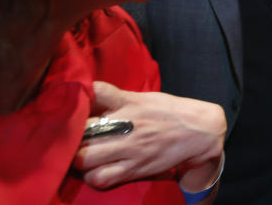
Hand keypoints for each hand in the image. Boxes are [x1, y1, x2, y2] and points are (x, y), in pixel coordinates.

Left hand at [73, 81, 225, 190]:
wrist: (201, 131)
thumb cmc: (169, 111)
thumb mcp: (144, 97)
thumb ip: (116, 98)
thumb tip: (86, 95)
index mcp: (130, 102)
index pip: (96, 93)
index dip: (79, 98)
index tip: (73, 105)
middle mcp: (129, 124)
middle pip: (82, 131)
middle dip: (71, 136)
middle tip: (71, 138)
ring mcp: (132, 148)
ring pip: (86, 158)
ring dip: (78, 158)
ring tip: (82, 155)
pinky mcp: (136, 168)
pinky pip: (102, 178)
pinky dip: (93, 176)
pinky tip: (97, 170)